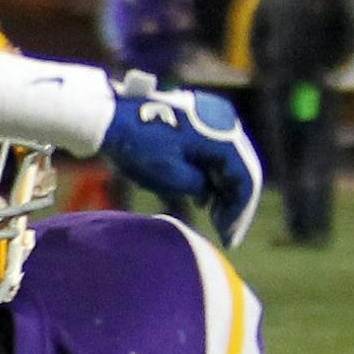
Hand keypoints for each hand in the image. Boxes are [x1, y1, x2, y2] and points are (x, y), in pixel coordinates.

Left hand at [98, 71, 261, 246]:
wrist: (108, 115)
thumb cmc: (136, 146)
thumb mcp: (171, 177)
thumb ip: (200, 188)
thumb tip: (210, 193)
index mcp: (222, 135)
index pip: (245, 178)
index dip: (239, 212)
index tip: (229, 238)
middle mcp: (224, 122)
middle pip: (240, 169)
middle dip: (234, 203)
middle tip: (225, 233)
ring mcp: (211, 118)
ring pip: (228, 161)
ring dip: (223, 190)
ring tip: (214, 219)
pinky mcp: (197, 119)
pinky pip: (213, 151)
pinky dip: (211, 174)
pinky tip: (203, 199)